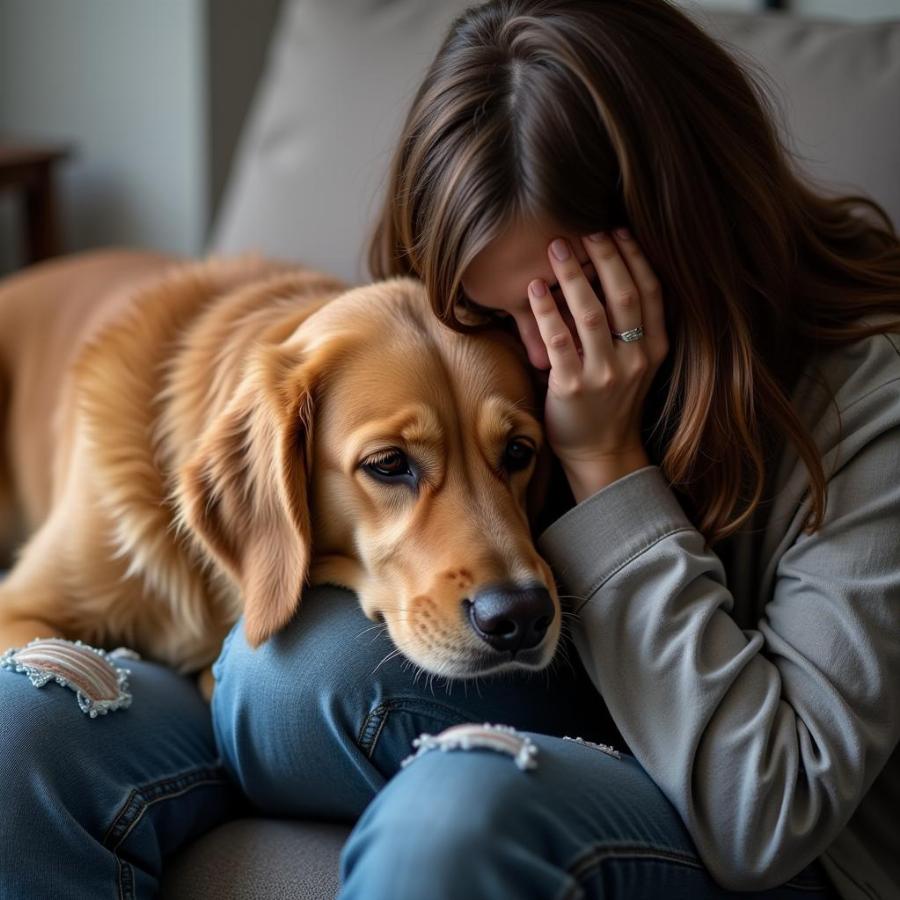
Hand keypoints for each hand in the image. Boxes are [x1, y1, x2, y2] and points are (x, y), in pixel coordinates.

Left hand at [527, 228, 668, 494]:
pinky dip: (546, 310)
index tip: (618, 230)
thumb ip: (631, 327)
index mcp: (655, 349)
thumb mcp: (636, 364)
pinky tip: (535, 288)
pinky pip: (558, 340)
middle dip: (605, 256)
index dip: (635, 258)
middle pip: (624, 295)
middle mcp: (635, 359)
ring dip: (573, 276)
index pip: (651, 292)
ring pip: (592, 313)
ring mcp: (605, 374)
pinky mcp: (572, 387)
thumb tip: (610, 271)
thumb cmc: (611, 401)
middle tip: (584, 229)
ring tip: (556, 248)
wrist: (599, 452)